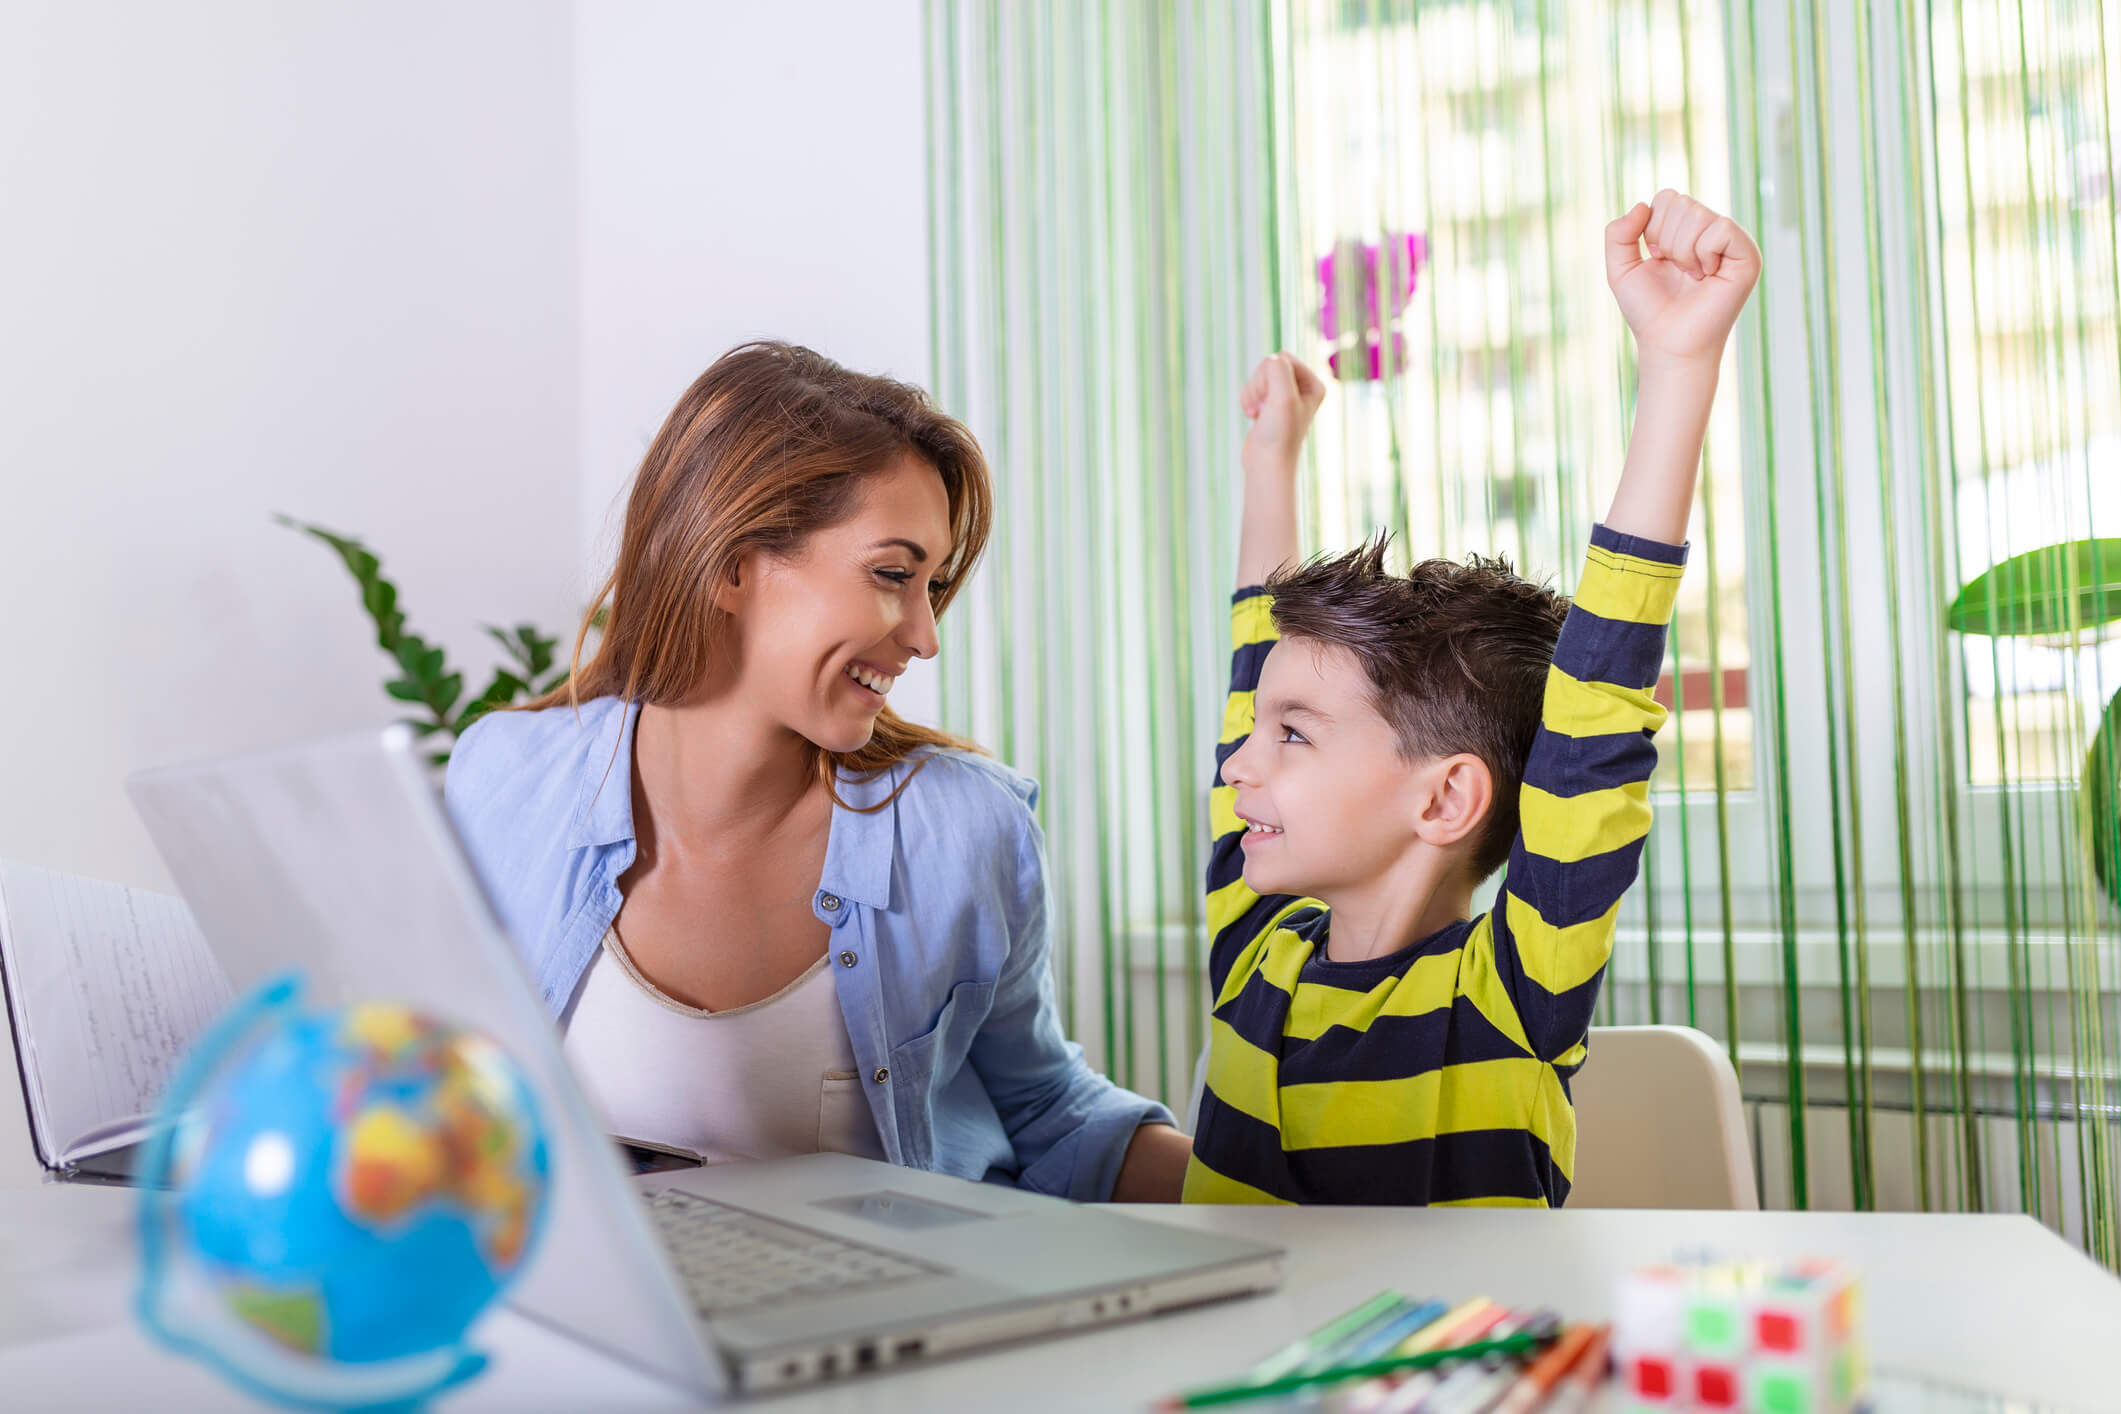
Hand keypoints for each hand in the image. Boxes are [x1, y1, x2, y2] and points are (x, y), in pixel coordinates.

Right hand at [1239, 352, 1326, 477]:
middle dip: (1259, 385)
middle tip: (1265, 408)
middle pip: (1268, 366)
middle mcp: (1301, 388)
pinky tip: (1253, 417)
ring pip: (1257, 378)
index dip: (1271, 376)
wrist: (1267, 463)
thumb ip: (1276, 368)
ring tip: (1259, 414)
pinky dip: (1247, 401)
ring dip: (1251, 394)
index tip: (1274, 400)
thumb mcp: (1283, 395)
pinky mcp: (1269, 405)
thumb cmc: (1279, 433)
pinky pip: (1252, 390)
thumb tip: (1268, 361)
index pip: (1282, 358)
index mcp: (1313, 384)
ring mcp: (1284, 397)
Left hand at [1605, 191, 1760, 366]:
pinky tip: (1707, 276)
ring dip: (1682, 251)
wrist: (1669, 343)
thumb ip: (1618, 234)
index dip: (1653, 227)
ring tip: (1691, 277)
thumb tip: (1642, 205)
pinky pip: (1721, 228)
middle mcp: (1711, 231)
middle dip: (1666, 239)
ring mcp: (1732, 242)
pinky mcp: (1747, 255)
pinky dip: (1703, 253)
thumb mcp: (1621, 269)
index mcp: (1687, 230)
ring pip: (1698, 214)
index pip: (1668, 197)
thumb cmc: (1649, 310)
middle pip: (1681, 202)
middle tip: (1675, 270)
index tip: (1656, 258)